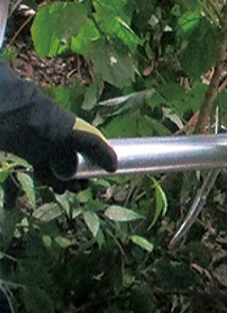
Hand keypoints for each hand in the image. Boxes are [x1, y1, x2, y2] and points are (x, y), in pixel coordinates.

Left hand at [0, 84, 117, 190]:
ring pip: (63, 174)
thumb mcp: (86, 138)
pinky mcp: (38, 160)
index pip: (93, 156)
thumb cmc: (58, 127)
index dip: (96, 169)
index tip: (97, 178)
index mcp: (81, 139)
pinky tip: (53, 184)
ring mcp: (52, 154)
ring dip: (66, 184)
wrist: (26, 124)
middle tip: (81, 187)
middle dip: (81, 181)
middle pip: (79, 168)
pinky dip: (50, 181)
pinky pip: (46, 174)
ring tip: (68, 188)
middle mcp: (68, 147)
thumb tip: (114, 169)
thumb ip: (101, 152)